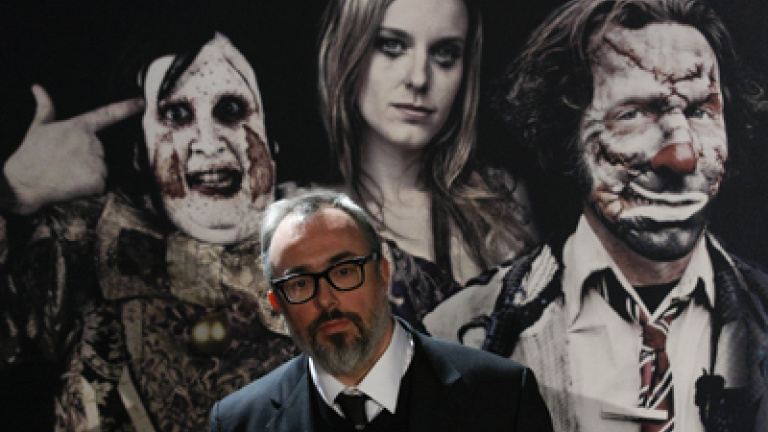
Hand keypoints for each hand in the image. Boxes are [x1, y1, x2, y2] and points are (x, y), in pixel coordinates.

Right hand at [4, 84, 144, 213]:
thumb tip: (37, 87)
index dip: (126, 107)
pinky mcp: (98, 180)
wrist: (23, 182)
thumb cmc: (31, 154)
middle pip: (101, 152)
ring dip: (88, 174)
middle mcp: (92, 142)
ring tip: (67, 174)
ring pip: (101, 169)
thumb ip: (45, 107)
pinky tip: (72, 184)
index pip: (108, 114)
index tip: (142, 102)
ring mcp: (97, 161)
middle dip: (87, 159)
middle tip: (65, 163)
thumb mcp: (38, 127)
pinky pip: (101, 185)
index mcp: (79, 127)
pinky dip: (89, 188)